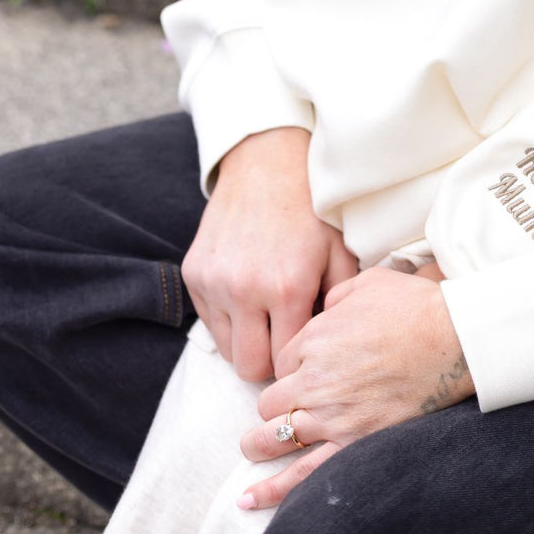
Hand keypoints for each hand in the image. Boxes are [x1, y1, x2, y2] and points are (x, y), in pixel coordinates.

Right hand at [181, 127, 357, 380]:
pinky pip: (208, 322)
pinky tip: (246, 293)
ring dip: (246, 341)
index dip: (297, 360)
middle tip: (283, 337)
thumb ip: (341, 303)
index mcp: (288, 287)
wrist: (267, 164)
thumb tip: (334, 347)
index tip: (304, 346)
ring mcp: (215, 282)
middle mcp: (246, 289)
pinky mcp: (193, 274)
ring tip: (265, 314)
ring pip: (226, 350)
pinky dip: (227, 318)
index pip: (285, 363)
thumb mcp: (340, 251)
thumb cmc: (310, 210)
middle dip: (269, 360)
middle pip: (251, 368)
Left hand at [234, 267, 472, 511]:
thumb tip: (324, 309)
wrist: (453, 338)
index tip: (304, 368)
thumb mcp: (368, 282)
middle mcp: (315, 378)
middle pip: (273, 399)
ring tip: (251, 448)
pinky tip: (251, 498)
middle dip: (276, 400)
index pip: (282, 360)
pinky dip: (273, 488)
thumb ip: (336, 296)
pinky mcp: (353, 442)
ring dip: (259, 443)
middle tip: (281, 405)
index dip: (292, 365)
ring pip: (276, 435)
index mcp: (315, 338)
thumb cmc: (415, 306)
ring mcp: (332, 415)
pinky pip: (304, 473)